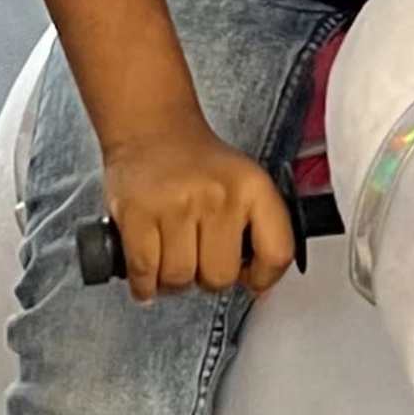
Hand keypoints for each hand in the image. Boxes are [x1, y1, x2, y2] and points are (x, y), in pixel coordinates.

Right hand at [97, 125, 298, 304]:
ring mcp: (176, 204)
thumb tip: (259, 286)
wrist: (151, 128)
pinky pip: (144, 273)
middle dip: (207, 278)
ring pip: (179, 279)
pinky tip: (147, 275)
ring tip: (170, 258)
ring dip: (172, 281)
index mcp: (253, 187)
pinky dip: (144, 285)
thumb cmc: (197, 164)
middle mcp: (218, 195)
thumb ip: (260, 230)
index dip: (263, 278)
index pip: (276, 253)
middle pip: (220, 276)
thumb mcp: (244, 183)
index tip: (251, 278)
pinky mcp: (137, 214)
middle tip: (198, 260)